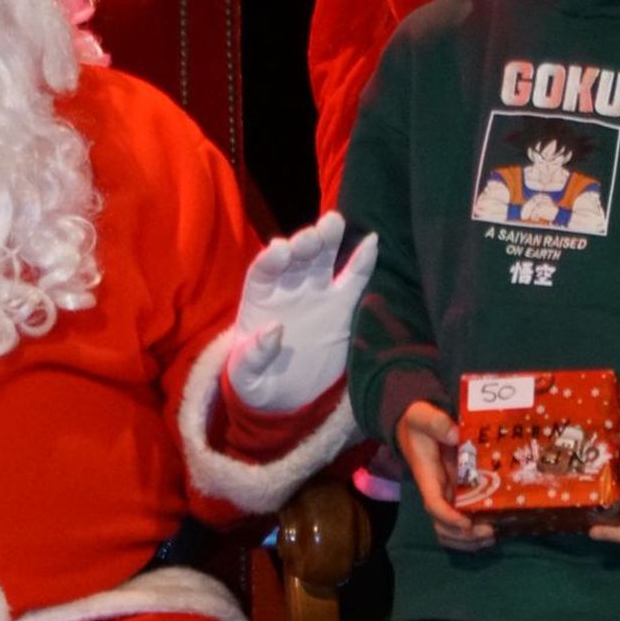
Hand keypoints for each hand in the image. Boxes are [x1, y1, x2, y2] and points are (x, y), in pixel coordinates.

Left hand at [225, 213, 378, 413]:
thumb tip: (272, 330)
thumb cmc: (257, 383)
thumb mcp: (247, 377)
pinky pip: (353, 278)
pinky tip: (373, 242)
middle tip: (311, 237)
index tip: (280, 250)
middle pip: (295, 258)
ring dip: (328, 239)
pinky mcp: (341, 306)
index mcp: (260, 301)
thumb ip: (253, 356)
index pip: (263, 272)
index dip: (271, 259)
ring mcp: (316, 293)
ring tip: (334, 223)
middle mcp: (287, 289)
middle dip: (302, 243)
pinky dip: (363, 260)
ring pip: (322, 259)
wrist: (286, 397)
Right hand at [395, 401, 494, 550]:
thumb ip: (435, 422)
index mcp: (427, 477)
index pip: (433, 504)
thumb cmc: (419, 423)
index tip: (466, 522)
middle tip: (489, 531)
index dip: (448, 517)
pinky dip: (475, 533)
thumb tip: (456, 435)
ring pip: (451, 531)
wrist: (416, 427)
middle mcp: (437, 491)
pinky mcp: (459, 494)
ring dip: (470, 540)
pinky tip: (496, 530)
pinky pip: (463, 522)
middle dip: (464, 535)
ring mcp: (448, 495)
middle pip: (443, 526)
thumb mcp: (421, 415)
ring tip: (494, 535)